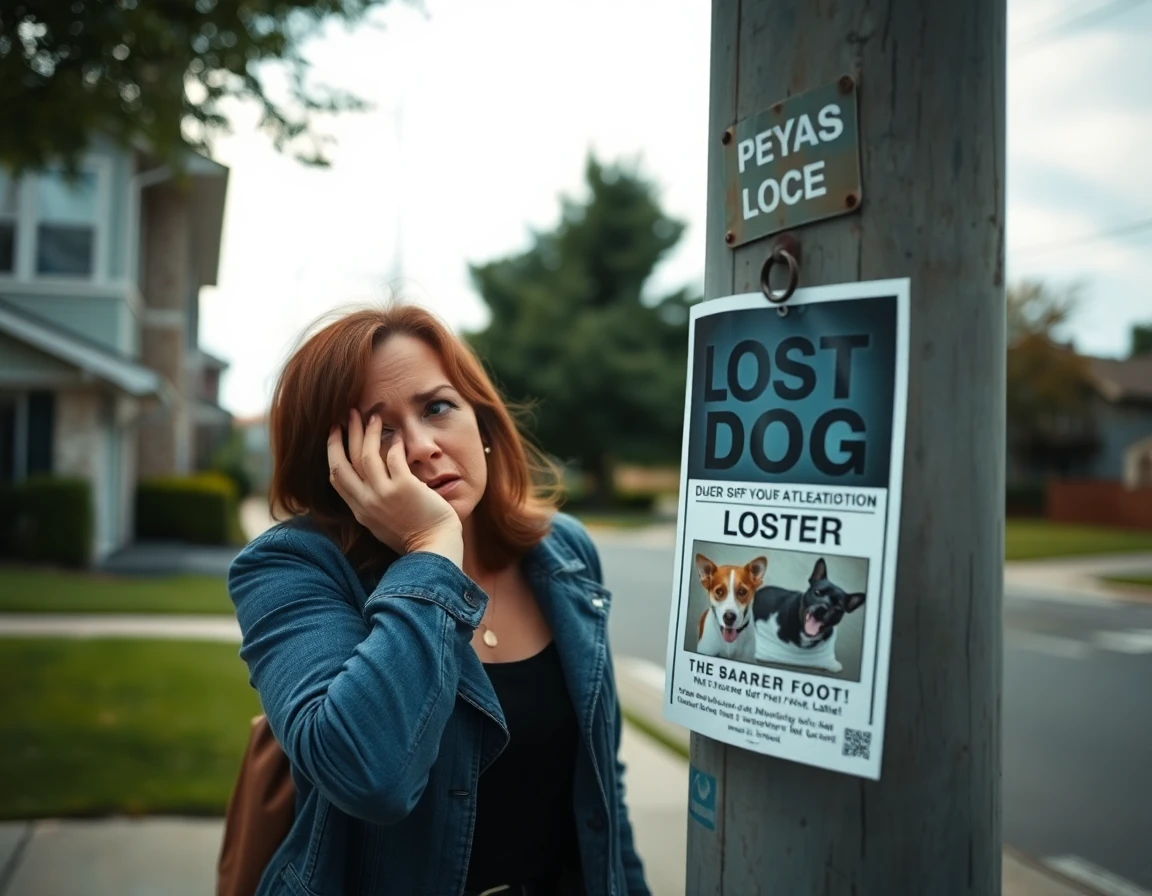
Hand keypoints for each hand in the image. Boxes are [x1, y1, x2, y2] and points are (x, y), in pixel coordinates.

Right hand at [327, 410, 462, 563]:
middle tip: (347, 415)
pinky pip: (393, 457)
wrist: (434, 550)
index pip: (336, 477)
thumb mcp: (382, 524)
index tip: (335, 435)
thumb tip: (370, 483)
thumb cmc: (415, 538)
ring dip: (367, 432)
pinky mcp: (404, 488)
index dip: (333, 453)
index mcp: (360, 511)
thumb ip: (372, 505)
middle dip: (343, 435)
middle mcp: (366, 502)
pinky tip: (398, 435)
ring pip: (365, 455)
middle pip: (343, 462)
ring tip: (373, 415)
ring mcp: (384, 494)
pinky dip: (393, 443)